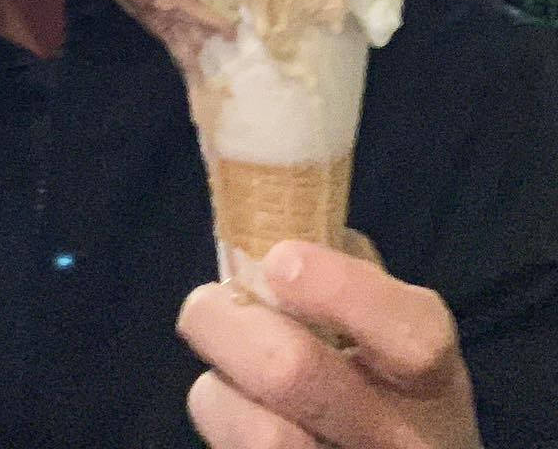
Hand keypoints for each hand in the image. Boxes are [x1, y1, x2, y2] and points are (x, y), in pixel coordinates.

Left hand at [177, 240, 481, 447]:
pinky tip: (237, 409)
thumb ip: (342, 274)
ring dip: (218, 385)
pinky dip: (220, 418)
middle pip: (296, 373)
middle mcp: (405, 439)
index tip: (280, 260)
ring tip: (224, 366)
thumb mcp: (386, 330)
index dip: (337, 289)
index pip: (410, 335)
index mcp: (428, 376)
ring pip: (259, 432)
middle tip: (209, 304)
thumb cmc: (378, 385)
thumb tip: (274, 212)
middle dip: (228, 323)